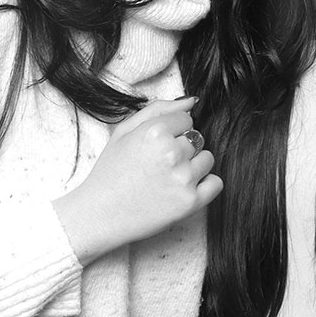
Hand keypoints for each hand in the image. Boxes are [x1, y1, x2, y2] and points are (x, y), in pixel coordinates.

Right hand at [54, 99, 221, 264]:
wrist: (99, 215)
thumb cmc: (110, 172)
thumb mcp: (125, 131)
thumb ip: (158, 109)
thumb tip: (191, 102)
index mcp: (154, 131)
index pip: (186, 119)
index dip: (171, 131)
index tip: (154, 146)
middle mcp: (172, 153)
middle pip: (197, 138)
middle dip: (181, 148)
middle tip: (158, 165)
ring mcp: (183, 178)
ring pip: (207, 159)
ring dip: (193, 166)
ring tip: (168, 177)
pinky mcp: (191, 202)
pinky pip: (215, 183)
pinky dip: (204, 186)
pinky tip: (182, 189)